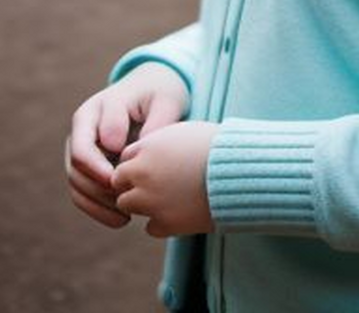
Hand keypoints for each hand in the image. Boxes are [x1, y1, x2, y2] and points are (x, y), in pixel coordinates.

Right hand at [66, 63, 190, 228]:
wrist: (153, 93)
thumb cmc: (160, 95)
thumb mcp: (165, 99)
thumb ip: (152, 120)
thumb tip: (124, 150)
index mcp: (95, 110)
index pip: (85, 147)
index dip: (101, 169)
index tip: (124, 180)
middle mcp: (82, 131)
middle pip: (76, 168)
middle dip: (100, 191)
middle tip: (127, 203)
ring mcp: (82, 149)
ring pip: (77, 185)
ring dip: (99, 205)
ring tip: (127, 217)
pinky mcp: (88, 167)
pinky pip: (83, 194)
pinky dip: (99, 210)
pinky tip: (122, 220)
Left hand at [111, 120, 219, 237]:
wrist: (239, 171)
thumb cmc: (215, 145)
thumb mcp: (183, 132)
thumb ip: (157, 141)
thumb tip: (143, 151)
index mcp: (147, 148)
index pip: (124, 158)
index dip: (138, 161)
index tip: (153, 164)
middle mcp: (143, 174)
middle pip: (119, 182)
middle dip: (131, 183)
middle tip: (154, 182)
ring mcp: (151, 201)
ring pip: (127, 205)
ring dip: (141, 202)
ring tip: (165, 196)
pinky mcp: (166, 223)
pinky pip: (150, 227)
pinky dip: (160, 221)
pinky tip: (177, 210)